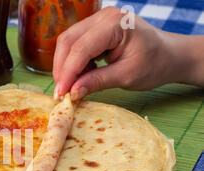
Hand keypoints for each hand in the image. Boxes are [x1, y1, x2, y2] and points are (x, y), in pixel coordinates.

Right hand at [53, 6, 203, 99]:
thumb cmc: (155, 64)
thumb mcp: (126, 76)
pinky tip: (82, 75)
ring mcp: (99, 20)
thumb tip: (72, 92)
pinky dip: (74, 62)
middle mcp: (104, 16)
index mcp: (115, 24)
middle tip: (61, 93)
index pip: (81, 48)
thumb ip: (97, 82)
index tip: (61, 94)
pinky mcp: (96, 28)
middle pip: (68, 41)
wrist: (170, 56)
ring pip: (68, 42)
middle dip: (62, 68)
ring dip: (66, 66)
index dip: (67, 73)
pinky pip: (76, 43)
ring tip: (73, 85)